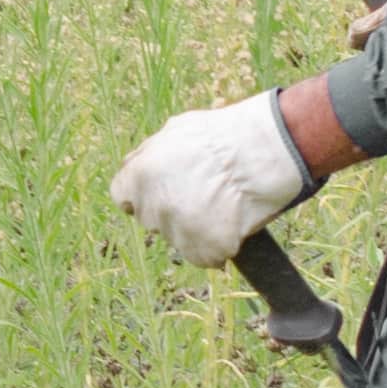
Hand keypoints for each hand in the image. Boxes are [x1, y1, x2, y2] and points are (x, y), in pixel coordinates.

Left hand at [107, 90, 318, 266]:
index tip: (162, 191)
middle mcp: (153, 208)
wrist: (263, 155)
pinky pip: (205, 255)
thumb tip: (134, 167)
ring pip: (179, 238)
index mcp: (139, 178)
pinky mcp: (205, 251)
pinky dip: (216, 245)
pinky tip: (231, 224)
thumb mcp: (175, 131)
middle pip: (152, 218)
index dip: (144, 194)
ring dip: (195, 229)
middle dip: (170, 209)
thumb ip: (148, 155)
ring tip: (222, 205)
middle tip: (201, 194)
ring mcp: (178, 233)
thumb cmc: (223, 137)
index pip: (123, 198)